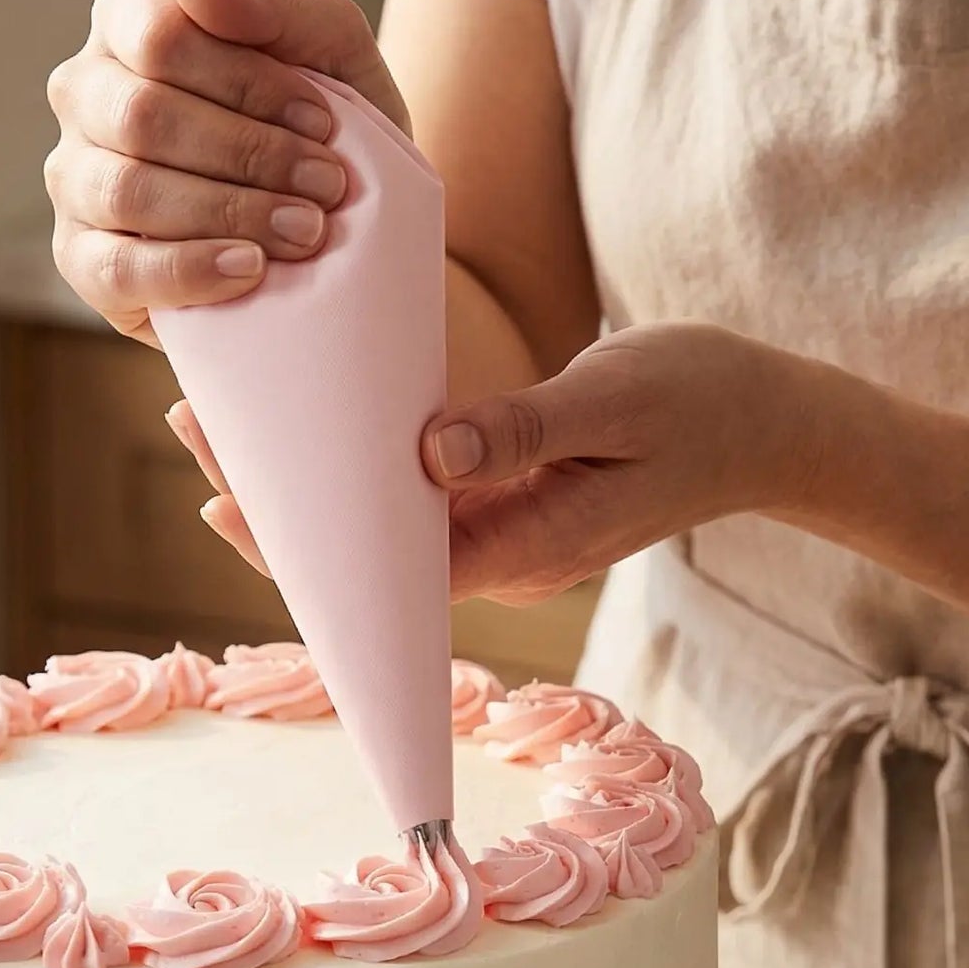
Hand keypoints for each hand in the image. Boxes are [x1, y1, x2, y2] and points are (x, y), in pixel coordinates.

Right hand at [45, 0, 407, 344]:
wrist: (332, 230)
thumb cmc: (317, 130)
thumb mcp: (327, 51)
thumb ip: (274, 6)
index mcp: (127, 24)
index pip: (160, 35)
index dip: (246, 82)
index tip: (322, 122)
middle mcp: (85, 95)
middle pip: (143, 115)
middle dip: (248, 155)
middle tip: (325, 187)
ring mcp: (73, 180)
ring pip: (129, 190)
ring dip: (229, 212)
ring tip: (303, 231)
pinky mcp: (81, 259)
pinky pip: (118, 267)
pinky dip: (190, 271)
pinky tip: (250, 269)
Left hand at [170, 323, 827, 602]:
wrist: (771, 425)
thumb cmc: (704, 404)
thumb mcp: (615, 401)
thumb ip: (523, 428)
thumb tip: (429, 451)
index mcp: (523, 549)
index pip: (386, 566)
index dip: (301, 540)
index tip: (223, 496)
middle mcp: (500, 555)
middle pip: (367, 549)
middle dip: (281, 498)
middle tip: (197, 422)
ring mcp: (502, 530)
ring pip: (383, 520)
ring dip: (312, 475)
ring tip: (231, 413)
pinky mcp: (505, 496)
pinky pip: (414, 490)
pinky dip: (360, 456)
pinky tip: (314, 413)